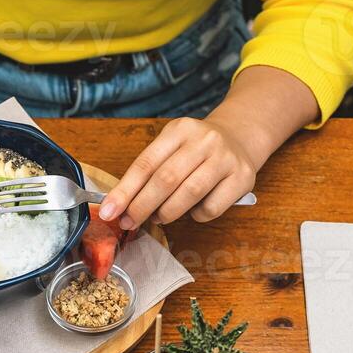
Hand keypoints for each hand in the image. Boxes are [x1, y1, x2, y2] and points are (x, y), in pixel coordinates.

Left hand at [97, 116, 258, 227]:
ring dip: (166, 213)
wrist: (240, 138)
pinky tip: (194, 209)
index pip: (146, 163)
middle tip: (128, 222)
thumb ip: (149, 172)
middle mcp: (205, 140)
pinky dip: (196, 215)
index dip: (125, 191)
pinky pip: (211, 208)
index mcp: (179, 130)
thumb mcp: (171, 148)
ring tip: (158, 217)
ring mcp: (226, 158)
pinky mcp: (243, 178)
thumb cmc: (196, 150)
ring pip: (189, 194)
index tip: (109, 212)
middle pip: (166, 179)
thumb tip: (121, 206)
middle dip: (141, 206)